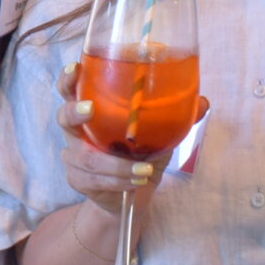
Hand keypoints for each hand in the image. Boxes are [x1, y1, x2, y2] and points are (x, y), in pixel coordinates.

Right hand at [54, 61, 174, 210]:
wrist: (129, 196)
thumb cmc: (140, 156)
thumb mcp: (159, 135)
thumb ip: (176, 118)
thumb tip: (202, 102)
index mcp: (93, 110)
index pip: (72, 89)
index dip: (69, 78)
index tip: (75, 68)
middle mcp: (78, 131)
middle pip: (63, 116)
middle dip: (74, 111)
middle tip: (90, 109)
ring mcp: (74, 156)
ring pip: (85, 157)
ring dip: (115, 164)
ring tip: (144, 170)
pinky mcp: (77, 179)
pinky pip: (94, 179)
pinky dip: (118, 180)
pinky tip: (136, 181)